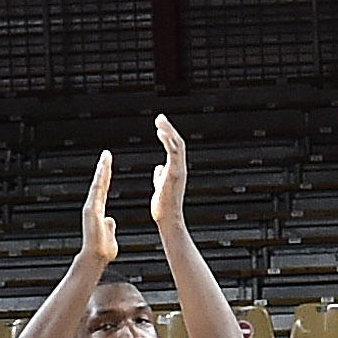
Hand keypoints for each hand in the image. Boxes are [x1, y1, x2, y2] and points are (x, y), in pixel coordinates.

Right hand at [80, 150, 115, 265]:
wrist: (96, 257)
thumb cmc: (103, 251)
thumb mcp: (110, 236)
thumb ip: (109, 227)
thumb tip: (110, 220)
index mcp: (98, 212)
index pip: (103, 191)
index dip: (106, 179)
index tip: (108, 167)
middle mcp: (93, 207)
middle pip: (100, 184)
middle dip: (104, 169)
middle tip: (107, 155)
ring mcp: (91, 207)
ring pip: (98, 184)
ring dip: (102, 170)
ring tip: (106, 157)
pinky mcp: (91, 209)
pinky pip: (97, 190)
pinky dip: (100, 179)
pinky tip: (104, 168)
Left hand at [151, 113, 187, 229]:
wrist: (167, 219)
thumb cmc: (163, 208)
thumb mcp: (160, 187)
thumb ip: (160, 177)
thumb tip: (158, 169)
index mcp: (176, 171)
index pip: (174, 149)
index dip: (168, 136)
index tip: (159, 126)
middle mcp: (180, 169)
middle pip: (178, 143)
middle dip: (169, 129)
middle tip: (159, 117)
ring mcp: (179, 171)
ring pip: (177, 145)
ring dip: (168, 131)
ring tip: (159, 120)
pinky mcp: (175, 173)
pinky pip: (173, 153)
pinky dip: (168, 141)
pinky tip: (160, 132)